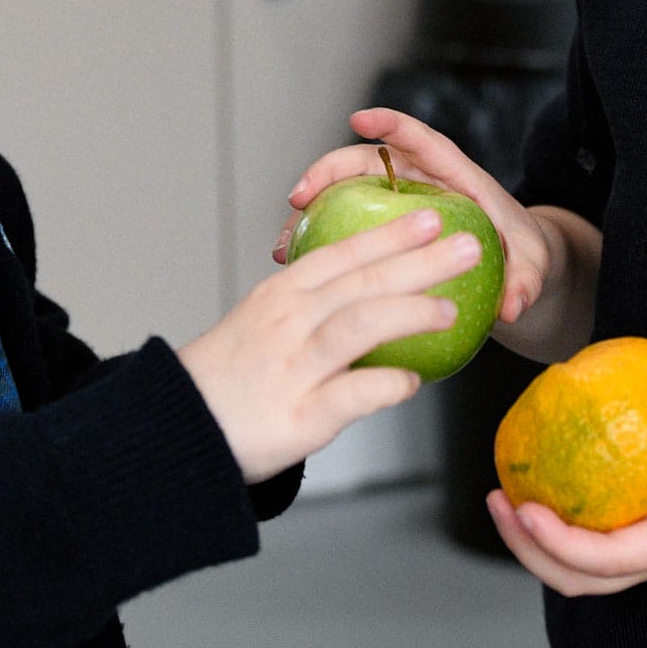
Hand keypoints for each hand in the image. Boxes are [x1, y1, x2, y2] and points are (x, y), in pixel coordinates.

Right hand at [179, 210, 482, 483]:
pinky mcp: (300, 415)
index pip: (344, 252)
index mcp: (281, 295)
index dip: (391, 233)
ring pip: (361, 323)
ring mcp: (294, 366)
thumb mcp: (261, 326)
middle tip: (468, 246)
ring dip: (411, 312)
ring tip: (450, 310)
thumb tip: (366, 298)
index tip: (432, 215)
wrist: (178, 431)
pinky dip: (388, 385)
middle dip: (420, 259)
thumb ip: (308, 310)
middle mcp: (288, 321)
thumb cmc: (226, 381)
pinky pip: (354, 394)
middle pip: (363, 279)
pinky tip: (413, 383)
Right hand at [282, 109, 554, 327]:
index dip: (391, 126)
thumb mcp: (534, 266)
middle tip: (298, 197)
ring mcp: (397, 210)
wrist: (513, 273)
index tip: (360, 119)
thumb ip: (528, 281)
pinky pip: (345, 234)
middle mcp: (419, 186)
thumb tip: (514, 306)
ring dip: (311, 216)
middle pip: (366, 165)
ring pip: (346, 200)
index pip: (422, 140)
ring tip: (283, 245)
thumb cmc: (524, 257)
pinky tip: (296, 274)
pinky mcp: (383, 237)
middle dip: (328, 172)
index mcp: (455, 178)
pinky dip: (319, 249)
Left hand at [484, 386, 646, 594]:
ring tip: (510, 492)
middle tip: (498, 497)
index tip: (526, 508)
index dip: (560, 543)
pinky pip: (604, 543)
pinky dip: (569, 525)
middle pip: (580, 579)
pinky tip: (557, 480)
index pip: (607, 560)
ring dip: (541, 542)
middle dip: (530, 549)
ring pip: (587, 570)